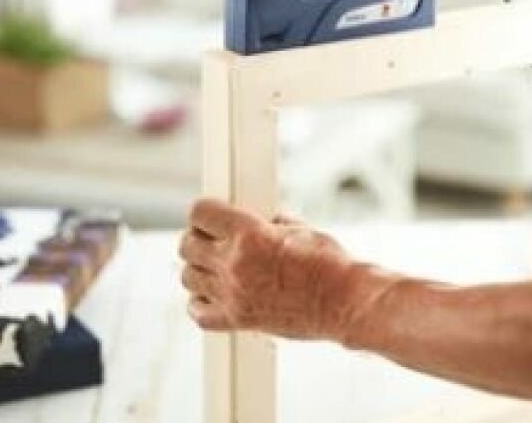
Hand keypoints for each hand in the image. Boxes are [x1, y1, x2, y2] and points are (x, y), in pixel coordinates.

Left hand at [179, 199, 357, 340]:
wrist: (344, 303)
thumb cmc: (329, 265)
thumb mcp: (299, 228)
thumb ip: (270, 222)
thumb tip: (260, 219)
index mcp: (249, 235)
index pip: (200, 213)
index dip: (203, 212)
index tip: (209, 216)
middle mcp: (235, 263)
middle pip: (187, 245)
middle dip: (197, 238)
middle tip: (210, 239)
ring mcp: (234, 294)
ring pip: (188, 278)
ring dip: (197, 269)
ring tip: (213, 267)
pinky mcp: (239, 320)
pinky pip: (199, 312)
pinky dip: (200, 303)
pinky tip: (213, 295)